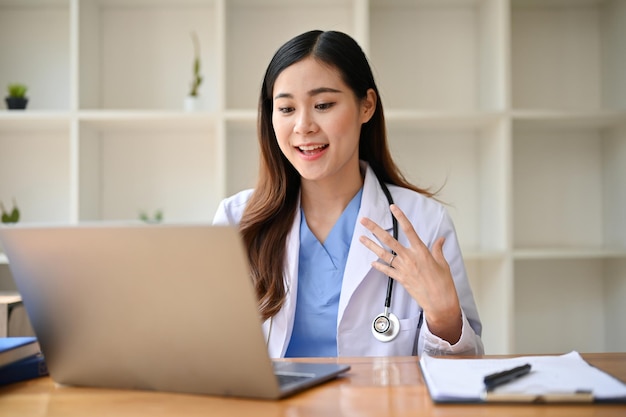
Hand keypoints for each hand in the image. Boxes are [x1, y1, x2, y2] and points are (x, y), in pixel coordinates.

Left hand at [359, 204, 461, 343]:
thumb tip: (440, 239)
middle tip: (364, 221)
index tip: (393, 208)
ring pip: (384, 254)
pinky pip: (387, 270)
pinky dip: (379, 266)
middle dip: (375, 229)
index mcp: (421, 251)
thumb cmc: (443, 283)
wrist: (440, 302)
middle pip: (389, 240)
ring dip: (371, 245)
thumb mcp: (443, 263)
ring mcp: (403, 269)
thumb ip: (438, 249)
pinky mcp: (401, 279)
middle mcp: (410, 258)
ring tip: (361, 238)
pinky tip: (372, 262)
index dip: (401, 217)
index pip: (409, 230)